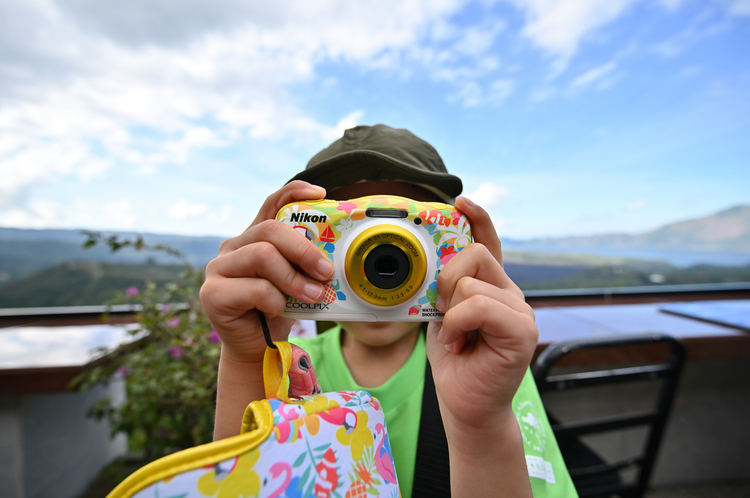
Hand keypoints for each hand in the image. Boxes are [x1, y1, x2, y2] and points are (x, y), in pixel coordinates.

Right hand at [200, 181, 334, 365]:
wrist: (257, 350)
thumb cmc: (278, 313)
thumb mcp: (297, 283)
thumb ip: (305, 266)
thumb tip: (336, 260)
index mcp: (254, 239)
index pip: (271, 204)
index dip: (294, 192)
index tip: (321, 194)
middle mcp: (233, 247)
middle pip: (271, 231)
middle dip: (305, 250)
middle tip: (326, 272)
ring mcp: (218, 268)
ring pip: (263, 256)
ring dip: (294, 279)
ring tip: (312, 296)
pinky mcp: (212, 293)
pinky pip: (255, 288)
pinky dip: (275, 301)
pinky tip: (276, 312)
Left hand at [425, 196, 536, 495]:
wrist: (466, 405)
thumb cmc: (454, 362)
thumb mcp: (441, 316)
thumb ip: (444, 289)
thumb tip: (430, 263)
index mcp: (493, 287)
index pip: (489, 243)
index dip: (477, 219)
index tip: (460, 201)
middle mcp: (511, 294)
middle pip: (475, 253)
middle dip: (447, 280)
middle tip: (443, 314)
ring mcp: (521, 311)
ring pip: (472, 281)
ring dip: (450, 311)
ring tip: (455, 337)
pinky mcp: (522, 330)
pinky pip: (477, 305)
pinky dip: (458, 324)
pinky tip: (461, 344)